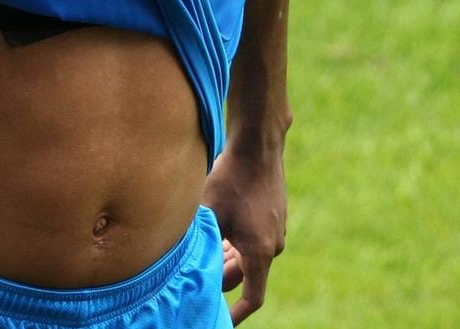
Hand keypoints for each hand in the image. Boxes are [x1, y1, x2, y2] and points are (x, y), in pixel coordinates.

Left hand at [204, 146, 286, 323]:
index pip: (252, 298)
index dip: (235, 314)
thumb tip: (183, 264)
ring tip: (200, 251)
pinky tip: (215, 233)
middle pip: (244, 276)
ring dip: (225, 259)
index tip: (220, 320)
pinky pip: (253, 241)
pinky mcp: (274, 218)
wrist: (258, 147)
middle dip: (219, 277)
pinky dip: (234, 244)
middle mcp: (273, 246)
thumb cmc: (230, 179)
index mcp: (260, 252)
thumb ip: (201, 242)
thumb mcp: (209, 213)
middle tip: (193, 276)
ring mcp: (276, 231)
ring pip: (247, 257)